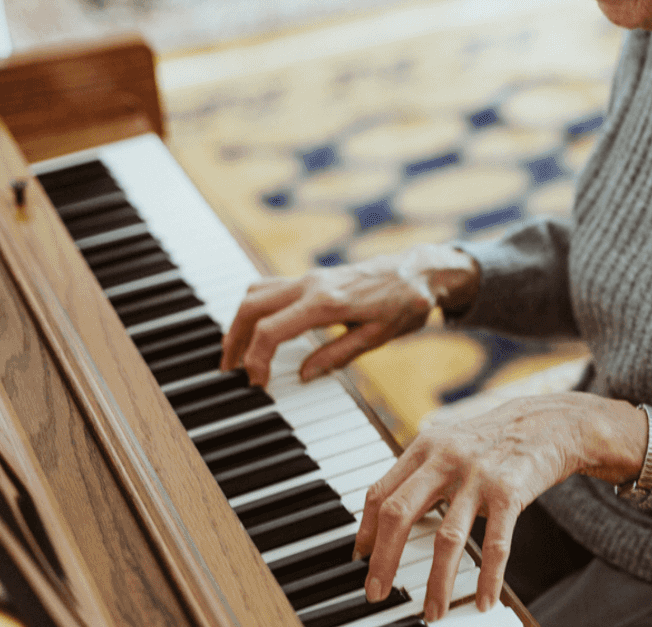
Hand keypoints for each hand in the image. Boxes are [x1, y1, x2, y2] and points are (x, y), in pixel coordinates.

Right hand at [220, 245, 479, 386]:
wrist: (420, 269)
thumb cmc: (406, 303)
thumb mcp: (378, 337)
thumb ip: (338, 355)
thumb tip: (303, 374)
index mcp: (328, 302)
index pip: (271, 330)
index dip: (256, 359)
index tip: (257, 382)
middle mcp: (311, 284)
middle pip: (251, 307)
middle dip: (234, 341)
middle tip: (231, 371)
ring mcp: (309, 276)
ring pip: (255, 293)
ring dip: (239, 322)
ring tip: (238, 353)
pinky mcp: (311, 277)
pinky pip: (270, 288)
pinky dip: (254, 309)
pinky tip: (257, 330)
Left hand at [353, 393, 646, 620]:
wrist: (550, 422)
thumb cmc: (495, 439)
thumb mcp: (450, 443)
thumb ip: (421, 473)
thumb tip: (387, 515)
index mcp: (425, 448)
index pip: (382, 493)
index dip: (367, 530)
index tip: (361, 559)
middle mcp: (446, 459)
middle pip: (401, 514)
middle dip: (384, 561)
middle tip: (377, 593)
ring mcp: (478, 476)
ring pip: (446, 539)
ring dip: (436, 583)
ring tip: (432, 612)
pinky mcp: (510, 493)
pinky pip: (495, 545)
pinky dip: (488, 578)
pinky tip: (484, 600)